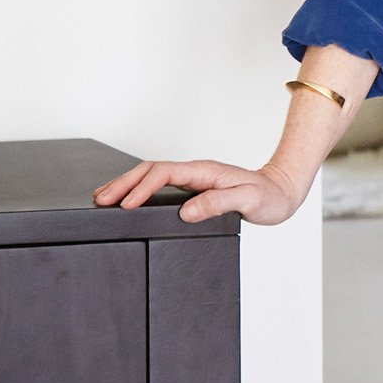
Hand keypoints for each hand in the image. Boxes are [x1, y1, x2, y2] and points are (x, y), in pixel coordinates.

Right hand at [93, 157, 305, 225]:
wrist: (281, 193)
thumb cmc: (268, 197)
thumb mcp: (248, 200)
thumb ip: (218, 203)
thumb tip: (187, 211)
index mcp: (205, 172)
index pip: (164, 174)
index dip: (142, 188)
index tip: (126, 205)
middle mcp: (196, 172)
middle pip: (150, 171)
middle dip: (123, 183)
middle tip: (101, 199)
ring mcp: (193, 179)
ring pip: (152, 176)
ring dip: (127, 184)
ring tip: (104, 197)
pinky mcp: (193, 188)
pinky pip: (160, 184)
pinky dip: (140, 189)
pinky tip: (129, 199)